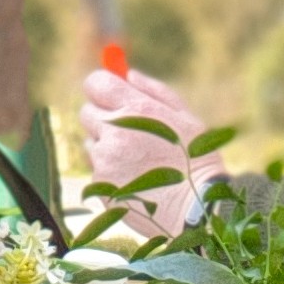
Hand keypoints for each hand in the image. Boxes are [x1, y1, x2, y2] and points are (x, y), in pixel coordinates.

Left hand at [80, 68, 226, 236]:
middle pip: (87, 112)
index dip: (101, 87)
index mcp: (136, 109)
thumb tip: (128, 75)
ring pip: (92, 143)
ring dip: (107, 147)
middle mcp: (115, 132)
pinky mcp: (100, 185)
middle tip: (129, 131)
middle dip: (103, 117)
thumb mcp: (185, 117)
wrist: (195, 209)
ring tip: (138, 161)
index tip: (110, 94)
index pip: (96, 83)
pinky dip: (111, 172)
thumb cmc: (196, 160)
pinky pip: (97, 170)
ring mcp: (105, 161)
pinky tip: (137, 179)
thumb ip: (154, 91)